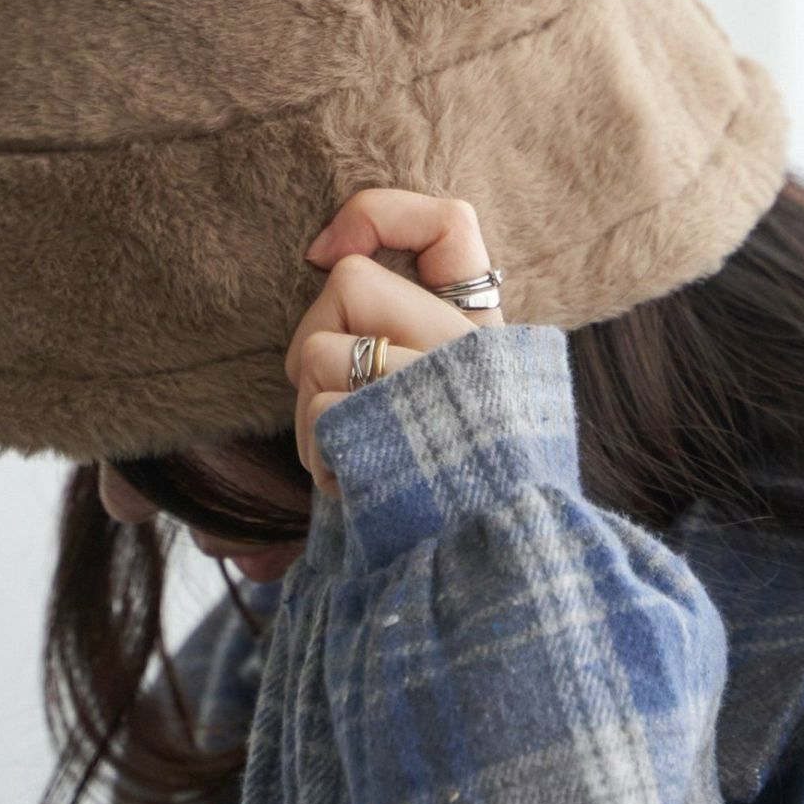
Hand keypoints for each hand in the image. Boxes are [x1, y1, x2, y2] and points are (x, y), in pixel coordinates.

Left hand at [288, 188, 504, 496]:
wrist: (489, 590)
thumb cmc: (448, 497)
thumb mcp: (443, 411)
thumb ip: (398, 343)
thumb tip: (324, 261)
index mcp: (486, 337)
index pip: (451, 225)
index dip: (380, 213)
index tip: (326, 250)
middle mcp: (470, 350)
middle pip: (349, 282)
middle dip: (317, 338)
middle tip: (341, 401)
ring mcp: (435, 387)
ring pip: (320, 348)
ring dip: (314, 411)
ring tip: (354, 459)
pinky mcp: (397, 431)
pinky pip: (317, 412)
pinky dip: (317, 454)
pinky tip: (355, 488)